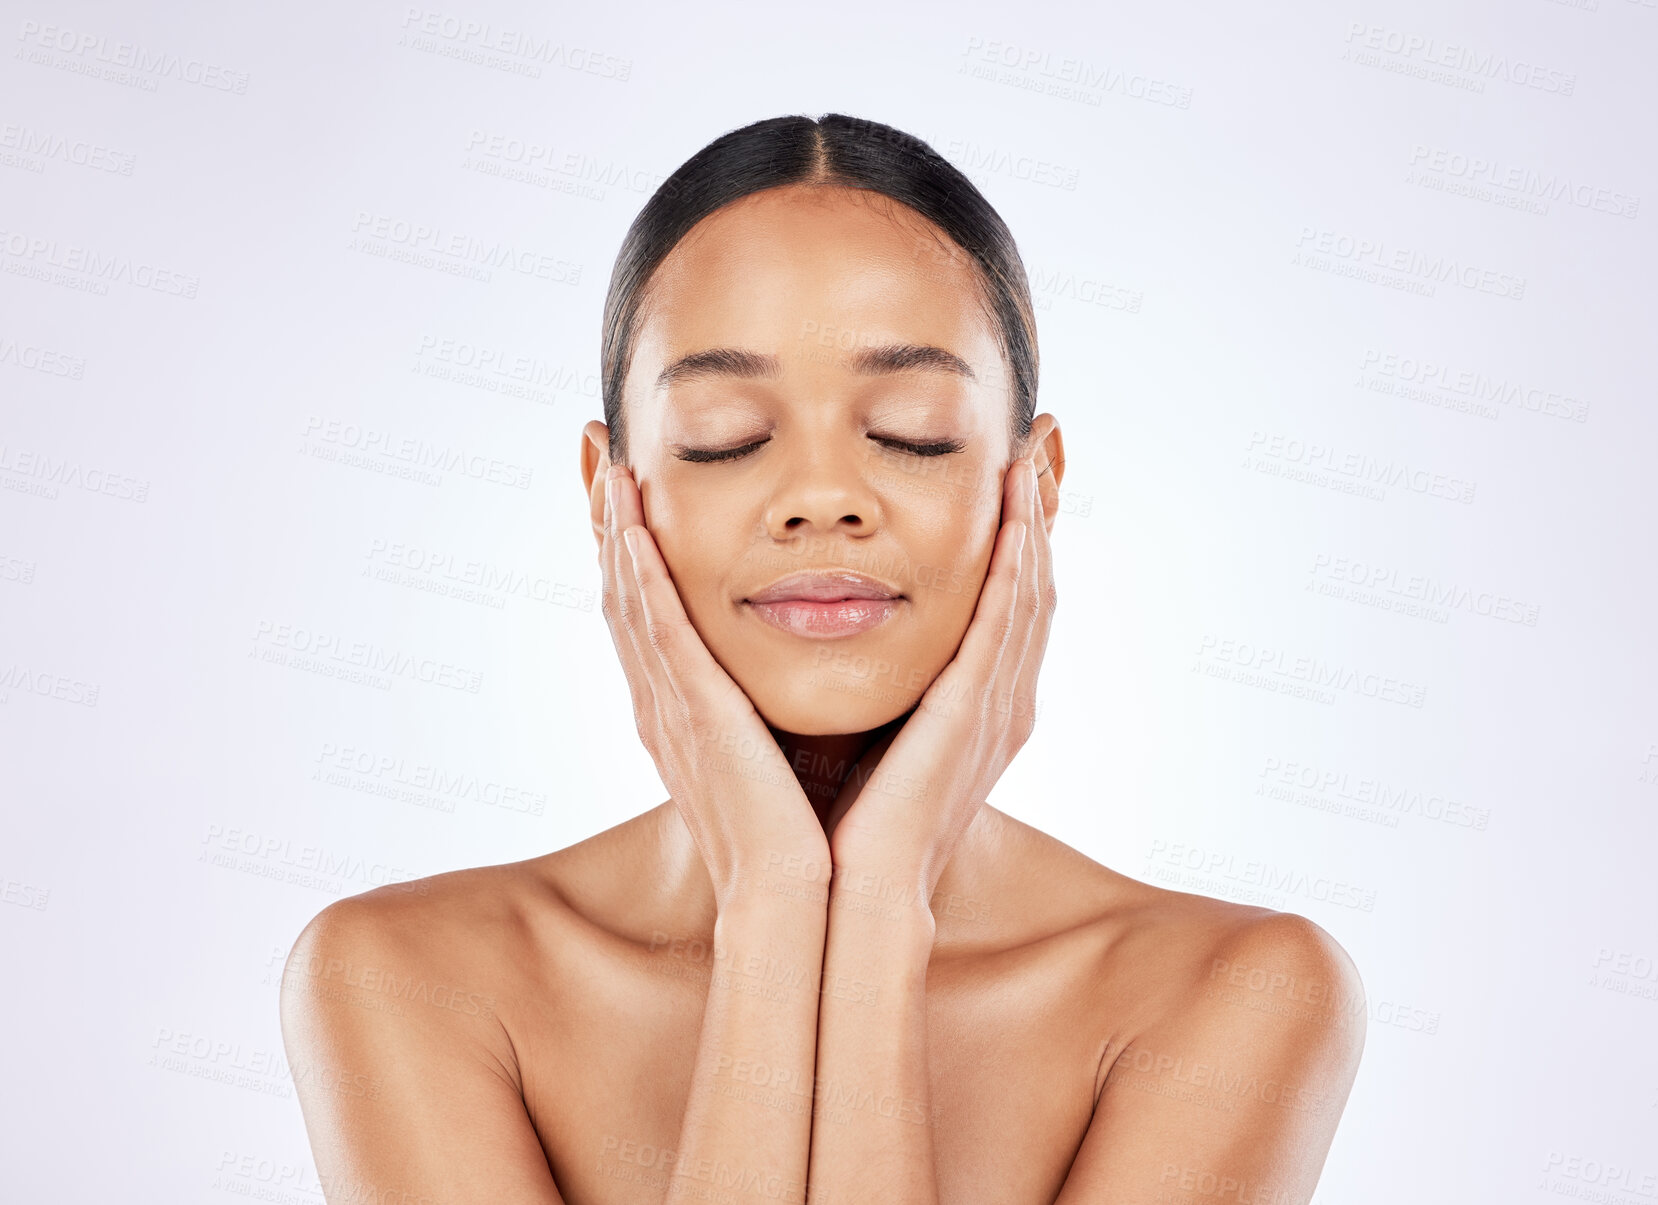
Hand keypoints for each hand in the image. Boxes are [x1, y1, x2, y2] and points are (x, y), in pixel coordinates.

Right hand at [599, 465, 829, 906]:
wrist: (795, 894)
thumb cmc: (798, 831)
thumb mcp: (776, 748)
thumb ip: (769, 703)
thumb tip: (788, 668)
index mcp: (682, 709)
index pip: (645, 610)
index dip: (628, 548)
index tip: (625, 486)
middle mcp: (663, 702)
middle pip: (623, 593)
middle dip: (609, 521)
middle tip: (597, 452)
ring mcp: (671, 707)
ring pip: (631, 602)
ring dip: (617, 530)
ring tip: (610, 464)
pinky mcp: (693, 715)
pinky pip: (658, 634)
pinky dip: (640, 579)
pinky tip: (632, 530)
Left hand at [824, 457, 1055, 897]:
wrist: (852, 895)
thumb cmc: (848, 827)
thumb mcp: (870, 739)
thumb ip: (879, 691)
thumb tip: (833, 644)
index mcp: (978, 711)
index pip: (1010, 605)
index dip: (1018, 540)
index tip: (1010, 476)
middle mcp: (1003, 702)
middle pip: (1035, 585)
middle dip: (1039, 513)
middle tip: (1040, 443)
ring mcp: (998, 706)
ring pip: (1031, 591)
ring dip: (1035, 519)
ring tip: (1032, 453)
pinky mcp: (978, 711)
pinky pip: (1009, 619)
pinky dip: (1018, 560)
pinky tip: (1016, 510)